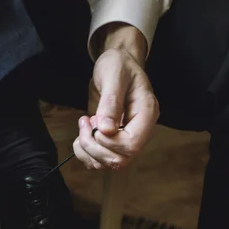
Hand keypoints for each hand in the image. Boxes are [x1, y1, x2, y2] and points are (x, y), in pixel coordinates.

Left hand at [74, 24, 158, 169]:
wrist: (116, 65)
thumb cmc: (118, 66)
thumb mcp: (114, 76)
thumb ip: (111, 103)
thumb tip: (106, 130)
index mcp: (147, 115)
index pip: (132, 145)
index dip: (109, 141)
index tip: (94, 123)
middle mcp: (140, 131)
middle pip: (120, 159)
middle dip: (94, 146)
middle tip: (85, 121)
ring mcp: (126, 138)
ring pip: (109, 163)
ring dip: (88, 150)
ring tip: (84, 125)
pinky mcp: (113, 141)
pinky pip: (100, 161)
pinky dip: (85, 153)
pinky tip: (82, 135)